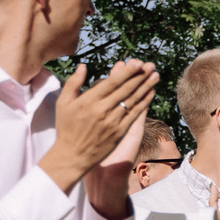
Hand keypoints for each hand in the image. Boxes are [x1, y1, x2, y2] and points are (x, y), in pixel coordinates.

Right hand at [40, 59, 155, 193]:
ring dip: (145, 87)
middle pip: (125, 89)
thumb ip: (73, 83)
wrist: (72, 156)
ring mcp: (112, 122)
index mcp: (89, 101)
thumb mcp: (63, 104)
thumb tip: (83, 66)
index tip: (137, 63)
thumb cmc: (66, 128)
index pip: (112, 83)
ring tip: (156, 75)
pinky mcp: (119, 132)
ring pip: (132, 100)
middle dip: (140, 76)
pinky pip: (134, 114)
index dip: (127, 72)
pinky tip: (151, 93)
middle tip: (151, 65)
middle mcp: (102, 110)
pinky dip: (144, 103)